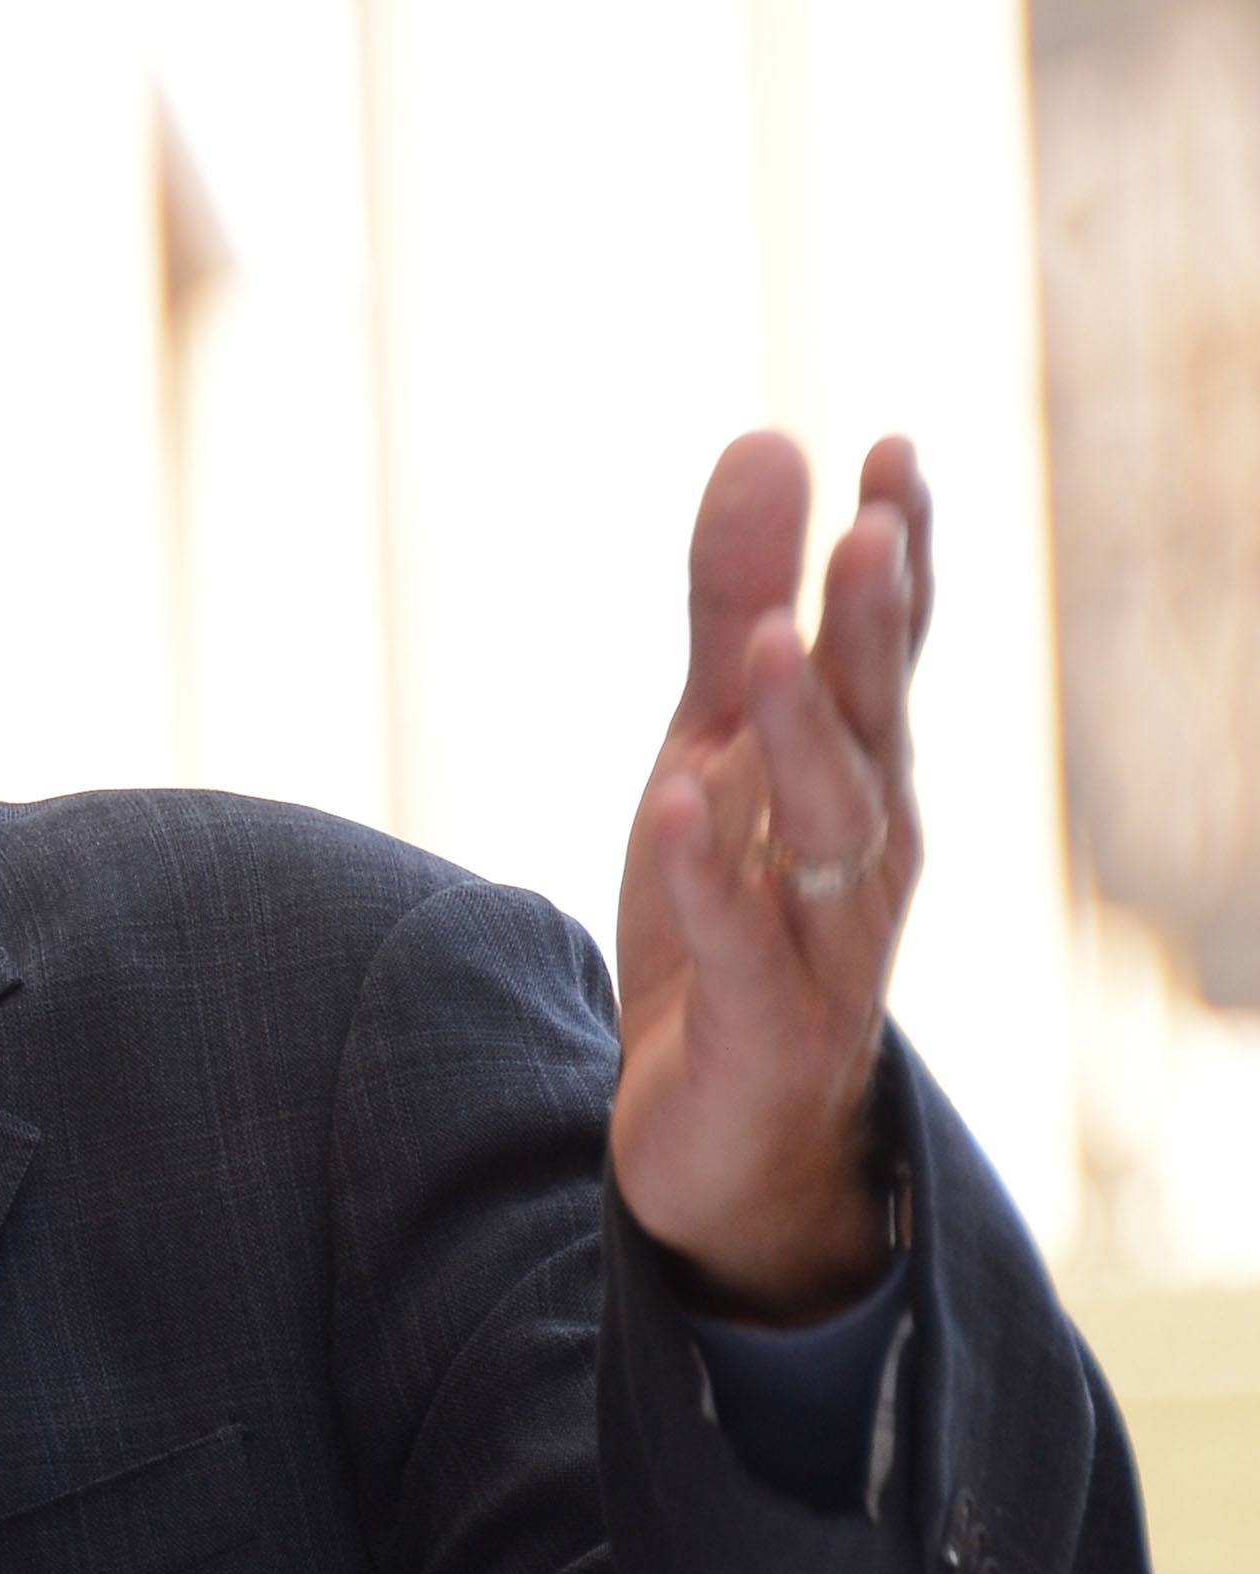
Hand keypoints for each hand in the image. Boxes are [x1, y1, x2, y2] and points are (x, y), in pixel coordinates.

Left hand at [610, 431, 931, 1321]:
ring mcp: (825, 945)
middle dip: (876, 632)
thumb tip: (772, 438)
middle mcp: (861, 853)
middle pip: (876, 726)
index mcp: (854, 774)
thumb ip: (736, 602)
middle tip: (871, 530)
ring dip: (801, 739)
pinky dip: (710, 882)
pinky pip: (742, 949)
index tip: (892, 453)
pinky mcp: (765, 1030)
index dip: (897, 557)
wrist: (720, 1135)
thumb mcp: (713, 743)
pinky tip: (675, 811)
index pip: (886, 652)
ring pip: (828, 832)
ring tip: (765, 647)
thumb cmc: (732, 917)